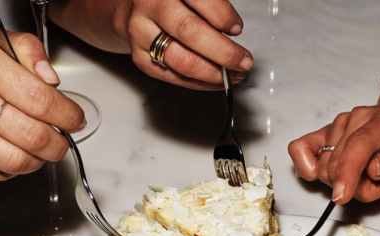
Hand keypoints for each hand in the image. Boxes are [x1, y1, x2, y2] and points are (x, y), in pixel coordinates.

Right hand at [0, 28, 84, 180]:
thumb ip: (27, 49)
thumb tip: (52, 78)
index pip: (41, 99)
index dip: (67, 115)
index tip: (75, 119)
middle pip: (34, 136)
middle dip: (59, 143)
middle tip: (61, 139)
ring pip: (19, 161)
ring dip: (39, 160)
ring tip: (41, 148)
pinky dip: (15, 169)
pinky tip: (14, 152)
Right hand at [124, 0, 253, 89]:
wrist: (135, 11)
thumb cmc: (172, 2)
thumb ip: (211, 6)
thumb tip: (233, 31)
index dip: (223, 16)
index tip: (237, 29)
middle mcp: (149, 4)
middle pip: (191, 32)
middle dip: (224, 52)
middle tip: (243, 61)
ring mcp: (141, 33)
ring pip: (184, 61)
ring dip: (215, 73)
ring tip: (234, 74)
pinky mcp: (141, 58)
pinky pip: (176, 78)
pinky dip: (202, 83)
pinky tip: (217, 81)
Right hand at [289, 99, 379, 203]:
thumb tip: (374, 168)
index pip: (359, 145)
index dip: (347, 172)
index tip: (340, 197)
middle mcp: (356, 118)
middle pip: (339, 166)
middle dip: (358, 189)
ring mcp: (338, 124)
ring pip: (325, 169)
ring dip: (346, 183)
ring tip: (371, 176)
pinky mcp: (325, 133)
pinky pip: (300, 150)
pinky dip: (309, 169)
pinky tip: (336, 174)